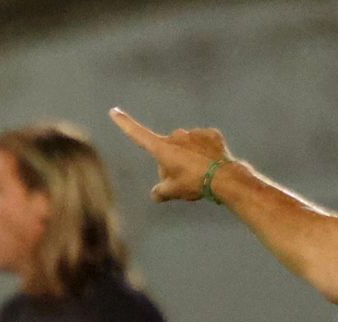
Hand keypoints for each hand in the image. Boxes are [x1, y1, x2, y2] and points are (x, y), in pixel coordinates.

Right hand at [109, 108, 233, 202]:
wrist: (224, 178)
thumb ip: (159, 192)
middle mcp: (176, 136)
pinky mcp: (211, 134)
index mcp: (162, 148)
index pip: (138, 134)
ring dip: (189, 157)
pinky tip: (211, 164)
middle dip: (172, 163)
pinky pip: (204, 143)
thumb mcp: (173, 192)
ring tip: (200, 174)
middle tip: (184, 180)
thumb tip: (155, 195)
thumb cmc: (194, 183)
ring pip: (186, 146)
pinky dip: (205, 152)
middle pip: (167, 150)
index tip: (114, 111)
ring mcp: (194, 133)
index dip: (124, 123)